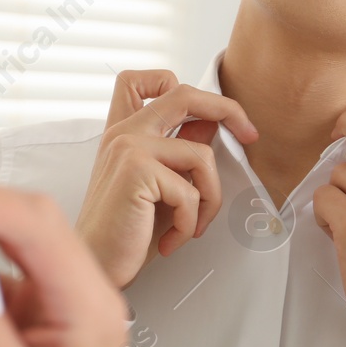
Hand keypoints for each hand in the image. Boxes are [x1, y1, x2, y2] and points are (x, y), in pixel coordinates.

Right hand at [75, 70, 257, 288]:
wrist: (96, 266)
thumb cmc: (124, 232)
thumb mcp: (160, 187)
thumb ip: (179, 151)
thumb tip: (212, 125)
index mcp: (123, 132)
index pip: (140, 80)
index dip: (176, 82)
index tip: (211, 111)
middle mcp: (124, 133)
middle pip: (184, 94)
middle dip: (228, 110)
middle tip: (249, 134)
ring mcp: (129, 147)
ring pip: (202, 156)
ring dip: (209, 199)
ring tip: (190, 225)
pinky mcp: (136, 170)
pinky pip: (190, 191)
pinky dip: (189, 222)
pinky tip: (172, 239)